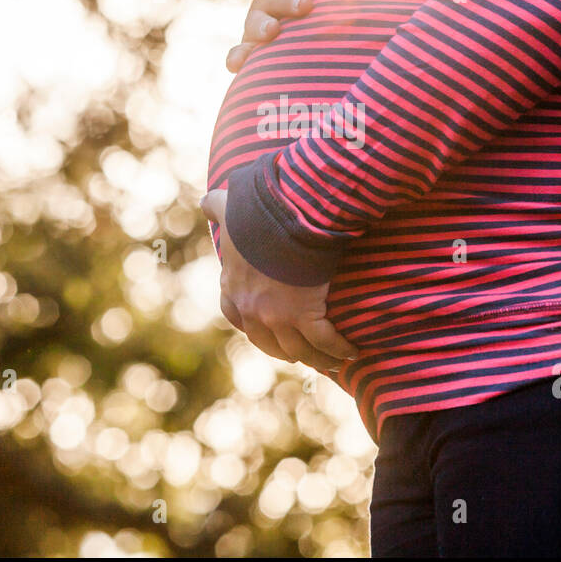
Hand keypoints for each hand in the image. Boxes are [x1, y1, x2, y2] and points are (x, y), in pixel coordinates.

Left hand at [200, 188, 359, 372]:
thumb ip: (217, 205)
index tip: (264, 326)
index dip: (250, 324)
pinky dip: (338, 349)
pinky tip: (351, 351)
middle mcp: (251, 307)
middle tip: (300, 351)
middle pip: (266, 341)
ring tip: (332, 361)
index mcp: (233, 284)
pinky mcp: (305, 314)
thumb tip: (209, 201)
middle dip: (283, 349)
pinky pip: (324, 342)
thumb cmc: (258, 208)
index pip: (234, 315)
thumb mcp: (230, 206)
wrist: (286, 214)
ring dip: (315, 358)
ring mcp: (277, 316)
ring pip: (297, 349)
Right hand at [225, 0, 374, 72]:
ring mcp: (257, 26)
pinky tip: (237, 65)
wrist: (308, 37)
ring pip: (254, 22)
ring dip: (260, 25)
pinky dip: (237, 57)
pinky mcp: (250, 52)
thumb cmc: (329, 6)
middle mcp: (271, 0)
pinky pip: (239, 54)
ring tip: (272, 31)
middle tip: (305, 6)